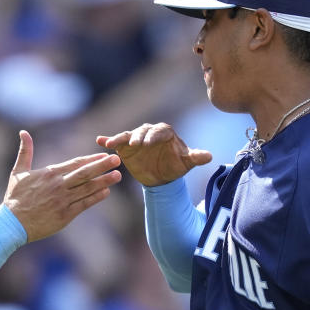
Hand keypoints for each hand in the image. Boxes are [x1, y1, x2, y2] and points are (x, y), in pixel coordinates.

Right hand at [4, 130, 121, 241]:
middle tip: (117, 160)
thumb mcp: (18, 171)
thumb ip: (25, 151)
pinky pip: (83, 204)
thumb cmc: (14, 197)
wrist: (12, 223)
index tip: (104, 154)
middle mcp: (58, 185)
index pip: (75, 163)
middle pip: (85, 173)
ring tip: (118, 175)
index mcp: (49, 174)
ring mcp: (62, 200)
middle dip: (102, 165)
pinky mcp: (65, 215)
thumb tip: (23, 132)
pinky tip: (106, 192)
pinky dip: (95, 198)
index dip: (91, 159)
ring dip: (104, 181)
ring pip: (87, 188)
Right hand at [96, 123, 211, 186]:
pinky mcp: (125, 146)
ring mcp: (136, 138)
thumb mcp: (186, 163)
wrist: (161, 177)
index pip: (159, 131)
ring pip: (128, 136)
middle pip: (142, 131)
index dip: (153, 137)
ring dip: (120, 138)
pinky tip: (99, 140)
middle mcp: (149, 132)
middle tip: (133, 145)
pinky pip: (117, 141)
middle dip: (137, 137)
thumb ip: (196, 157)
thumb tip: (210, 156)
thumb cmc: (175, 166)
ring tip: (112, 144)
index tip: (147, 144)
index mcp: (165, 132)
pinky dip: (108, 139)